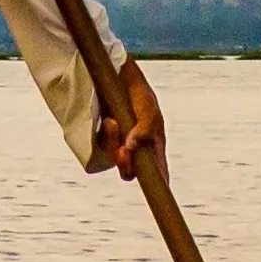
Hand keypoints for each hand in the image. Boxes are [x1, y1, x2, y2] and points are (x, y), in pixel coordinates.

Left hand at [91, 59, 166, 184]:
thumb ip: (146, 127)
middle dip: (126, 165)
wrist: (114, 73)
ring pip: (115, 158)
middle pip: (131, 171)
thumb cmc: (136, 90)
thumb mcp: (148, 107)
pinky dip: (105, 136)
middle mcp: (136, 146)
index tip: (159, 189)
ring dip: (113, 144)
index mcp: (153, 142)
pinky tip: (108, 121)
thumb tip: (133, 146)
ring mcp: (118, 143)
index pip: (158, 169)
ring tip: (112, 122)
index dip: (159, 181)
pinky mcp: (102, 136)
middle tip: (122, 151)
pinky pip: (101, 146)